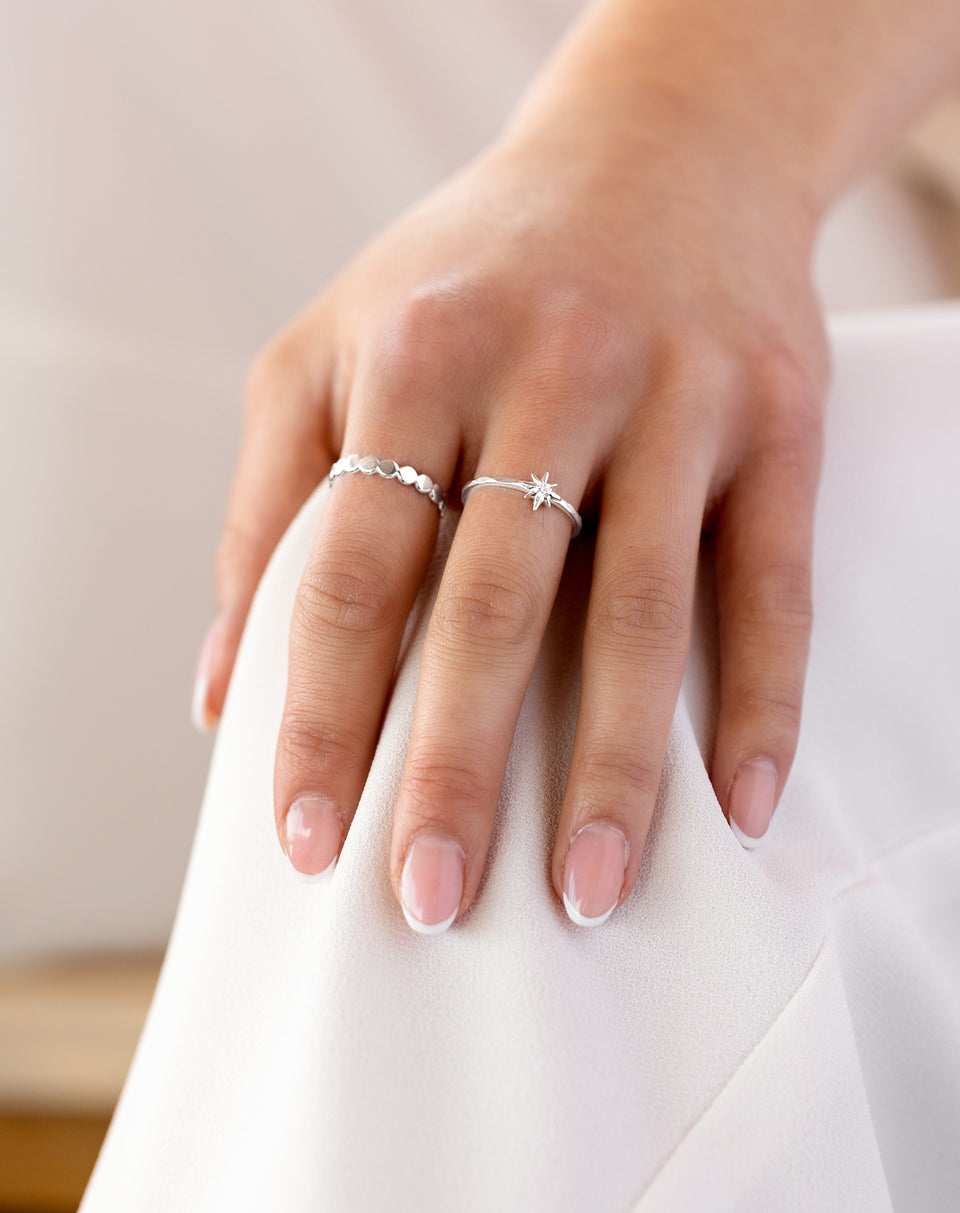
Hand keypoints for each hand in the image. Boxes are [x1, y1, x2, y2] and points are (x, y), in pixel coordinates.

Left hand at [195, 107, 827, 930]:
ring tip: (587, 885)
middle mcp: (548, 371)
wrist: (662, 152)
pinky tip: (739, 798)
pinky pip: (770, 578)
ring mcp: (673, 394)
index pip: (348, 566)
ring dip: (614, 763)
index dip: (319, 712)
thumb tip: (220, 691)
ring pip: (641, 607)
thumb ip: (268, 507)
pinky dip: (761, 696)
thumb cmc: (476, 274)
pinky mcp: (776, 418)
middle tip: (433, 896)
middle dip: (457, 766)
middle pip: (492, 603)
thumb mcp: (332, 348)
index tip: (307, 835)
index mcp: (415, 356)